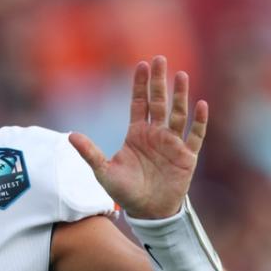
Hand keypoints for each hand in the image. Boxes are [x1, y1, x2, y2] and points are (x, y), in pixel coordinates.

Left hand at [68, 55, 206, 218]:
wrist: (147, 211)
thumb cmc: (124, 191)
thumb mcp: (103, 171)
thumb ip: (89, 153)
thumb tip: (70, 135)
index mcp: (137, 134)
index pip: (139, 103)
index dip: (140, 85)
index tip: (141, 64)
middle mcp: (156, 134)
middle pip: (159, 102)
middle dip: (159, 81)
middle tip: (160, 58)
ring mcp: (173, 143)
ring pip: (178, 114)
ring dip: (180, 95)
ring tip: (181, 75)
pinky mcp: (187, 156)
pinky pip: (195, 135)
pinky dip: (199, 121)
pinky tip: (200, 104)